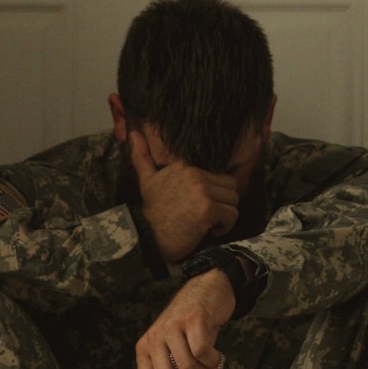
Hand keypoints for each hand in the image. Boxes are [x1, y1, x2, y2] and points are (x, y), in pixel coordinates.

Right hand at [129, 126, 238, 262]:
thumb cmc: (151, 211)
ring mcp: (202, 192)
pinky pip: (232, 215)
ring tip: (209, 222)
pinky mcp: (208, 210)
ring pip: (233, 200)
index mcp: (185, 165)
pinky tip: (210, 231)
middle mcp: (195, 174)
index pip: (219, 173)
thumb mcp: (146, 180)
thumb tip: (133, 132)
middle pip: (231, 186)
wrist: (147, 236)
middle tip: (209, 214)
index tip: (202, 203)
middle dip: (223, 202)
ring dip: (225, 215)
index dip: (215, 190)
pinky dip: (225, 226)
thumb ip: (143, 156)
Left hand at [135, 269, 235, 368]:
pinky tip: (216, 356)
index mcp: (145, 349)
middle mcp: (155, 338)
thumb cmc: (190, 329)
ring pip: (187, 368)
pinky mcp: (193, 319)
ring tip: (210, 367)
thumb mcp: (175, 355)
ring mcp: (173, 327)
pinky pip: (202, 351)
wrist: (206, 291)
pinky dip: (213, 361)